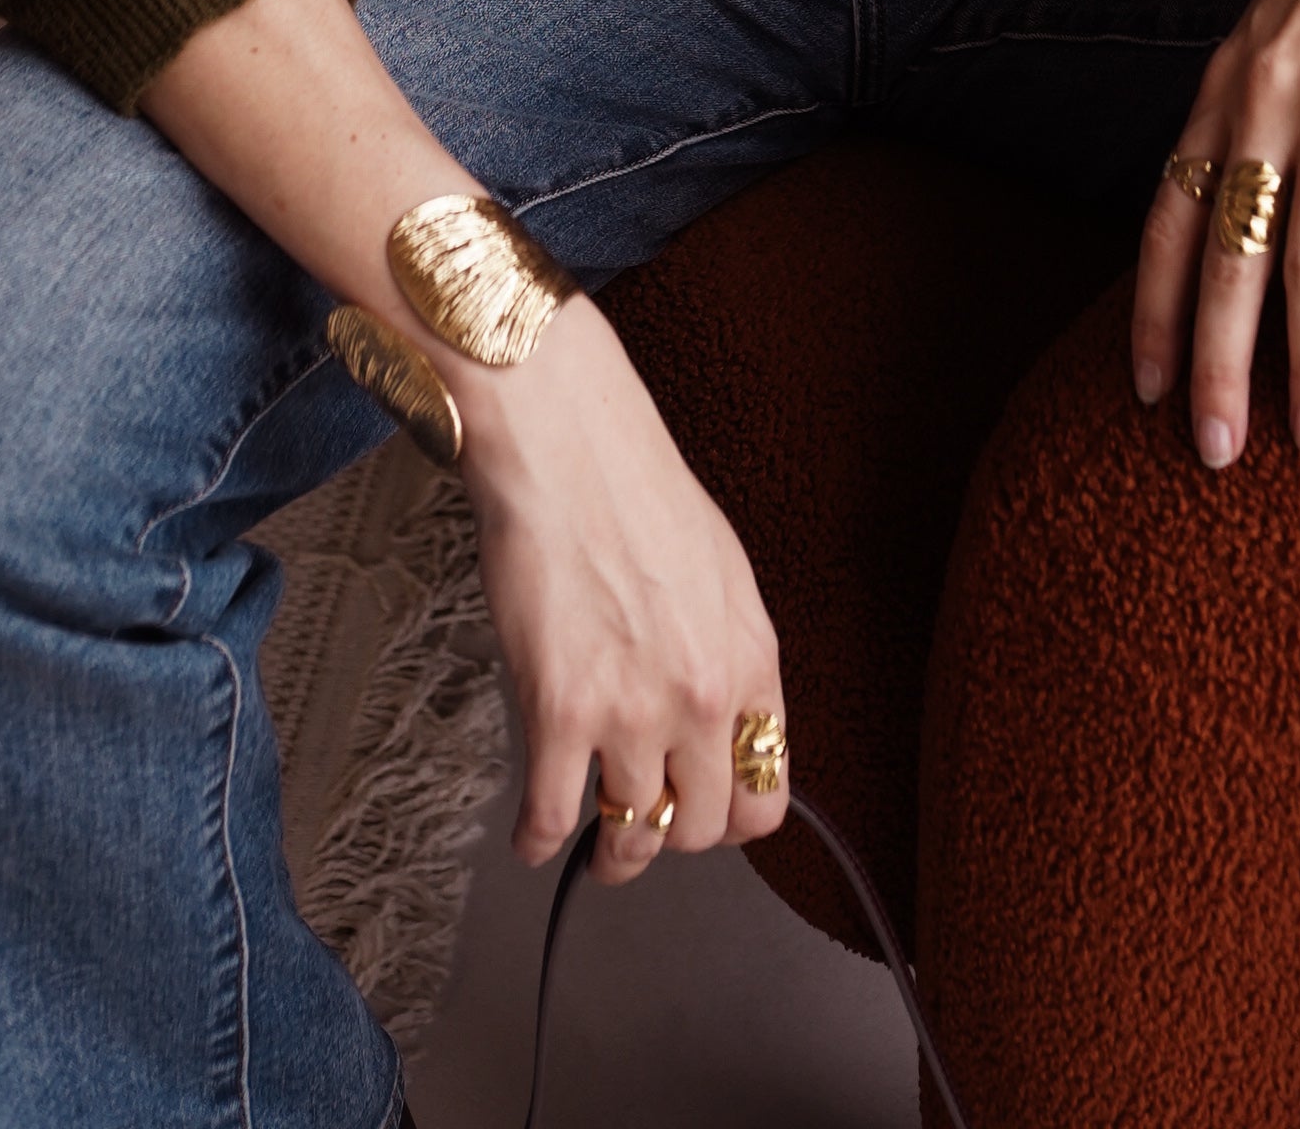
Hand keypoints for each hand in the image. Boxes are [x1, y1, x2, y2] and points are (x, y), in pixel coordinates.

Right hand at [457, 296, 788, 885]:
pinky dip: (538, 841)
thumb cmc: (634, 490)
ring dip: (612, 854)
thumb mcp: (721, 572)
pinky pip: (552, 817)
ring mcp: (630, 713)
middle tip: (647, 830)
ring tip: (597, 849)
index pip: (767, 792)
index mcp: (749, 661)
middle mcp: (701, 698)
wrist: (566, 446)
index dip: (733, 815)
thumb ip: (727, 651)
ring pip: (634, 837)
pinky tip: (532, 837)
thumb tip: (722, 710)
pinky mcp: (560, 714)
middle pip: (704, 829)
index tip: (707, 815)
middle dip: (674, 838)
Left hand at [1130, 0, 1299, 465]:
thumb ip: (1269, 97)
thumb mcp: (1291, 23)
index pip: (1164, 214)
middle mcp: (1259, 95)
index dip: (1148, 307)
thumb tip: (1257, 176)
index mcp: (1224, 81)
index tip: (1140, 388)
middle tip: (1211, 455)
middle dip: (1214, 362)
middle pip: (1222, 254)